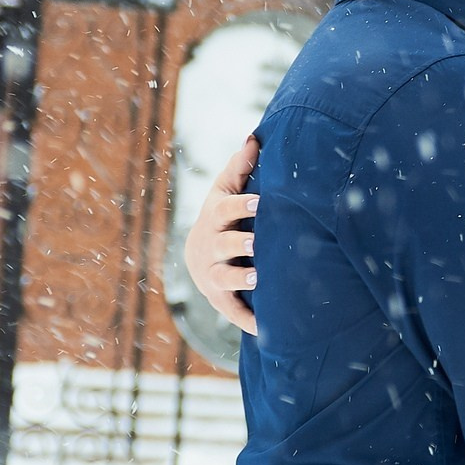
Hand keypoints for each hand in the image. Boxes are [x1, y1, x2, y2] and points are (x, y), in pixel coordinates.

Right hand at [183, 135, 260, 335]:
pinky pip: (233, 312)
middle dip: (238, 243)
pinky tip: (267, 328)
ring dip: (238, 279)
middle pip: (222, 245)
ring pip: (223, 278)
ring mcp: (213, 275)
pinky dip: (248, 320)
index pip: (225, 209)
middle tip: (257, 242)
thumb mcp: (225, 190)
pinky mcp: (221, 300)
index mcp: (214, 218)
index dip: (241, 205)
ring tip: (256, 278)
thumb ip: (240, 167)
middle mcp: (210, 247)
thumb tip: (254, 137)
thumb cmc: (222, 216)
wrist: (197, 256)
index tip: (260, 201)